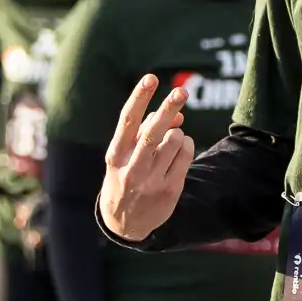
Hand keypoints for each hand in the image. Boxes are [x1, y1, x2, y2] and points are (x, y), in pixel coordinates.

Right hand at [99, 75, 192, 239]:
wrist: (124, 222)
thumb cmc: (125, 176)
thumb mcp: (125, 155)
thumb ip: (146, 130)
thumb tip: (177, 114)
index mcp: (115, 155)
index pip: (127, 121)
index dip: (139, 97)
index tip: (151, 78)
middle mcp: (131, 168)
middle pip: (154, 132)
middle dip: (169, 108)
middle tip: (182, 91)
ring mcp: (151, 180)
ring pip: (174, 141)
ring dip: (178, 131)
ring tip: (173, 136)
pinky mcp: (170, 189)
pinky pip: (186, 155)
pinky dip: (186, 144)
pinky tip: (180, 148)